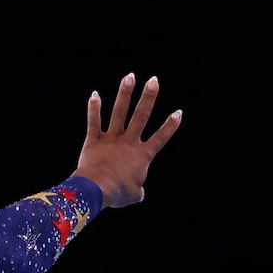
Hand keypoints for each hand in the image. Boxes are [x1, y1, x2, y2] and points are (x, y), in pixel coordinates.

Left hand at [74, 73, 180, 207]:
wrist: (98, 188)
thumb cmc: (118, 193)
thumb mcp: (133, 195)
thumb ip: (137, 191)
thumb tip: (138, 194)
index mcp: (142, 155)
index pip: (160, 138)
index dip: (170, 126)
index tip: (179, 112)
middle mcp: (128, 142)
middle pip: (141, 116)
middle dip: (148, 97)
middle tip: (154, 80)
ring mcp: (111, 139)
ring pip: (119, 113)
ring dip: (125, 94)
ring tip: (130, 76)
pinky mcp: (94, 140)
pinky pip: (94, 122)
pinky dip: (94, 108)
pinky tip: (95, 94)